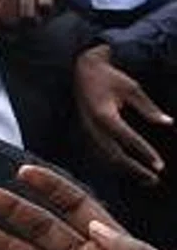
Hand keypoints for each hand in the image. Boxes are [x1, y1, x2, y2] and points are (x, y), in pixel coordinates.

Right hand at [74, 45, 170, 184]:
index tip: (159, 165)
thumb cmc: (109, 78)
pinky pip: (101, 155)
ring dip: (127, 171)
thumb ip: (148, 108)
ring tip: (147, 179)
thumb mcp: (132, 89)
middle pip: (114, 155)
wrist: (81, 71)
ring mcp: (87, 132)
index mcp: (104, 114)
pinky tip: (131, 170)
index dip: (144, 153)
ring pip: (106, 159)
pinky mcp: (87, 134)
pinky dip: (117, 165)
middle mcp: (93, 127)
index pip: (126, 138)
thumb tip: (168, 123)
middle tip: (155, 178)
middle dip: (135, 169)